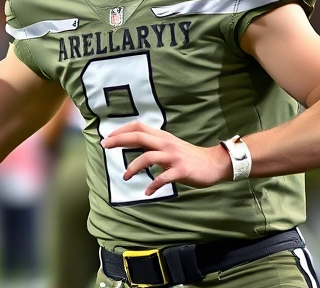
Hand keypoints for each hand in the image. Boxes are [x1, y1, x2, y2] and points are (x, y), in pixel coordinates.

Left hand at [101, 122, 232, 195]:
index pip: (139, 127)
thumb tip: (135, 144)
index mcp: (163, 137)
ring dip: (133, 168)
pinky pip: (163, 178)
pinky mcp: (181, 170)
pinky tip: (147, 192)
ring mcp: (173, 157)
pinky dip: (153, 186)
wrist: (214, 163)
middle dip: (119, 140)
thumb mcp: (171, 146)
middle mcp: (166, 144)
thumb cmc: (190, 156)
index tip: (108, 137)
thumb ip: (155, 144)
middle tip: (105, 146)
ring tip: (125, 177)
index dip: (122, 130)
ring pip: (147, 157)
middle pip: (139, 136)